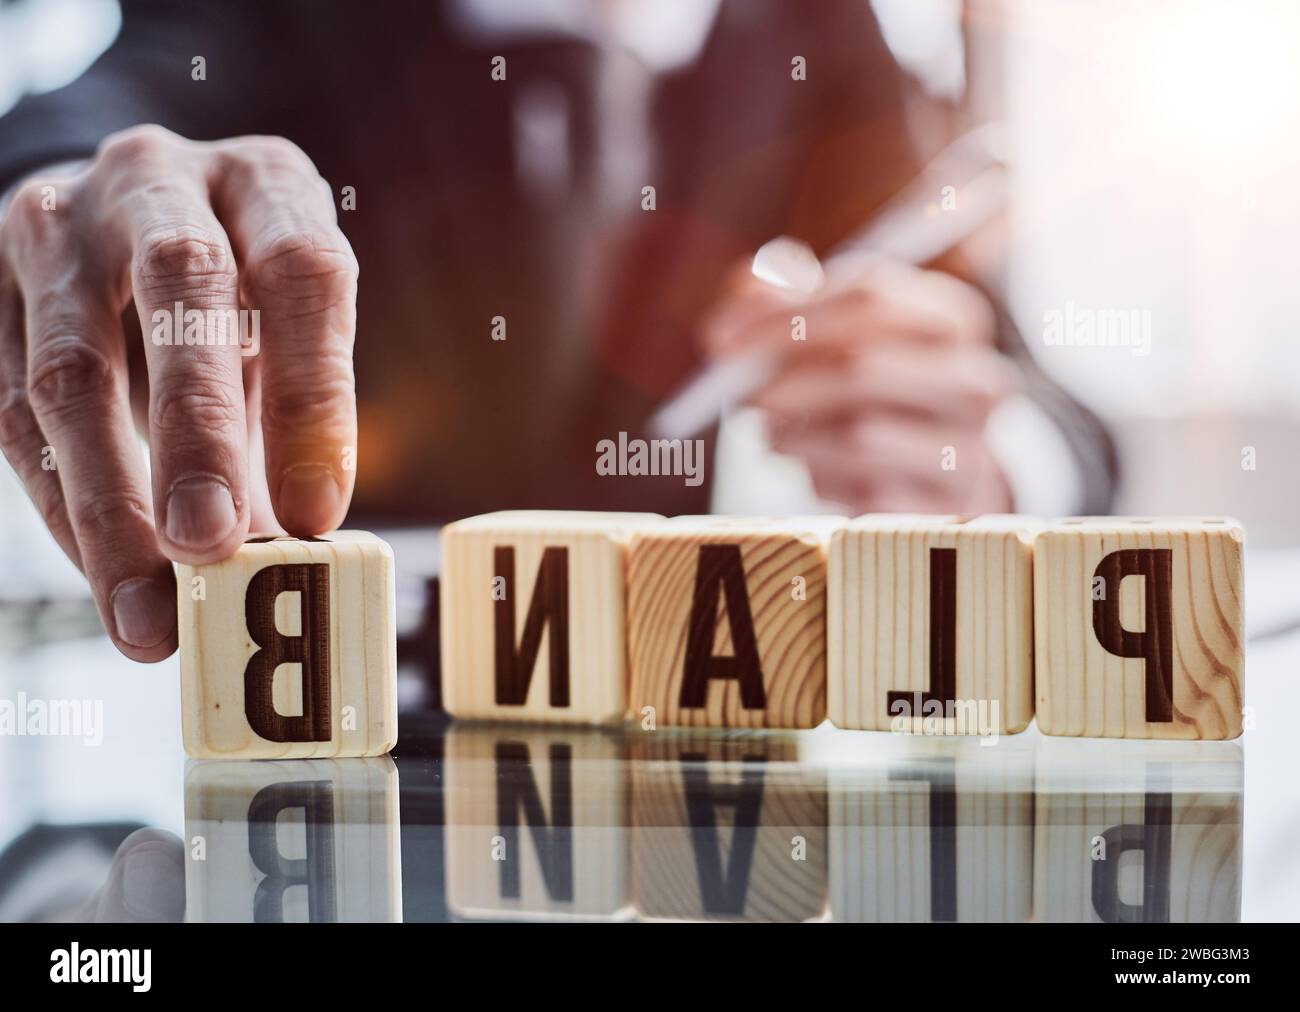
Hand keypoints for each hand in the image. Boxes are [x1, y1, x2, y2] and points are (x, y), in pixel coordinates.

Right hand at [0, 126, 357, 659]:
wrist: (122, 211)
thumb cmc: (239, 286)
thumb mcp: (288, 320)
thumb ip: (292, 412)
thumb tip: (297, 550)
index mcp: (264, 180)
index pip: (301, 270)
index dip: (312, 394)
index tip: (318, 512)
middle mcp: (158, 182)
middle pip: (178, 291)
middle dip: (196, 432)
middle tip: (213, 546)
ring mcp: (61, 227)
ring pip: (71, 365)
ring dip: (109, 503)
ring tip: (147, 613)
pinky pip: (12, 409)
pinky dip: (65, 503)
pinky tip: (106, 574)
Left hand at [700, 253, 1016, 513]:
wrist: (941, 473)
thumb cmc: (876, 391)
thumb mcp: (836, 335)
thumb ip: (786, 301)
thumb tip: (744, 287)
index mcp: (953, 318)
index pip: (867, 294)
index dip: (780, 313)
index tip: (717, 337)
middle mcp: (977, 380)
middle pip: (861, 363)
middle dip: (778, 375)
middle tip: (732, 390)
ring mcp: (968, 448)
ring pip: (858, 432)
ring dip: (792, 433)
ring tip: (768, 431)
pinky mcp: (944, 507)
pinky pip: (862, 489)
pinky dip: (818, 475)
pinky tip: (805, 465)